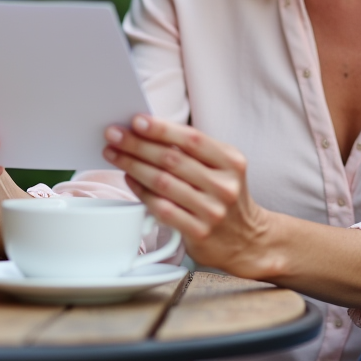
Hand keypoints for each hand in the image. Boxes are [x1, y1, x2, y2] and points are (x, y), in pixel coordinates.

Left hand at [103, 116, 277, 278]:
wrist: (246, 240)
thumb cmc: (223, 196)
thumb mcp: (222, 168)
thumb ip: (193, 151)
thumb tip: (149, 130)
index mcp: (231, 162)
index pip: (192, 139)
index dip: (161, 128)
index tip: (136, 120)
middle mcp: (224, 186)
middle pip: (172, 159)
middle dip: (137, 144)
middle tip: (114, 135)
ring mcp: (212, 211)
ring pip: (163, 183)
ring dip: (133, 165)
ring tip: (114, 154)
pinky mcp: (198, 232)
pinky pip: (161, 208)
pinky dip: (141, 191)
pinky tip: (129, 180)